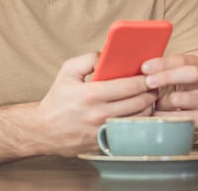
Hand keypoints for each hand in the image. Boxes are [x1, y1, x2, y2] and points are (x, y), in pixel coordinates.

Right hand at [36, 52, 157, 155]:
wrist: (42, 130)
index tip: (151, 75)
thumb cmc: (56, 99)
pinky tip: (139, 114)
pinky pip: (129, 133)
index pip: (129, 87)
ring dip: (148, 108)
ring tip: (149, 99)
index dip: (144, 80)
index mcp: (91, 95)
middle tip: (155, 85)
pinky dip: (138, 123)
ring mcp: (102, 132)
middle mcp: (98, 115)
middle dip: (151, 93)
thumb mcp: (67, 72)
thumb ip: (89, 59)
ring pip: (137, 119)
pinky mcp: (104, 144)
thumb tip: (109, 54)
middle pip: (138, 103)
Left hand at [142, 54, 197, 132]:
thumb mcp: (166, 76)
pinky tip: (159, 115)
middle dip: (167, 76)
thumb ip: (156, 70)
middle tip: (148, 82)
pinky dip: (165, 117)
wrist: (184, 115)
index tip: (144, 67)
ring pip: (181, 98)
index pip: (182, 60)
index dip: (163, 63)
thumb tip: (133, 65)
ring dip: (162, 101)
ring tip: (153, 104)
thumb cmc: (170, 91)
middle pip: (192, 74)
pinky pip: (181, 118)